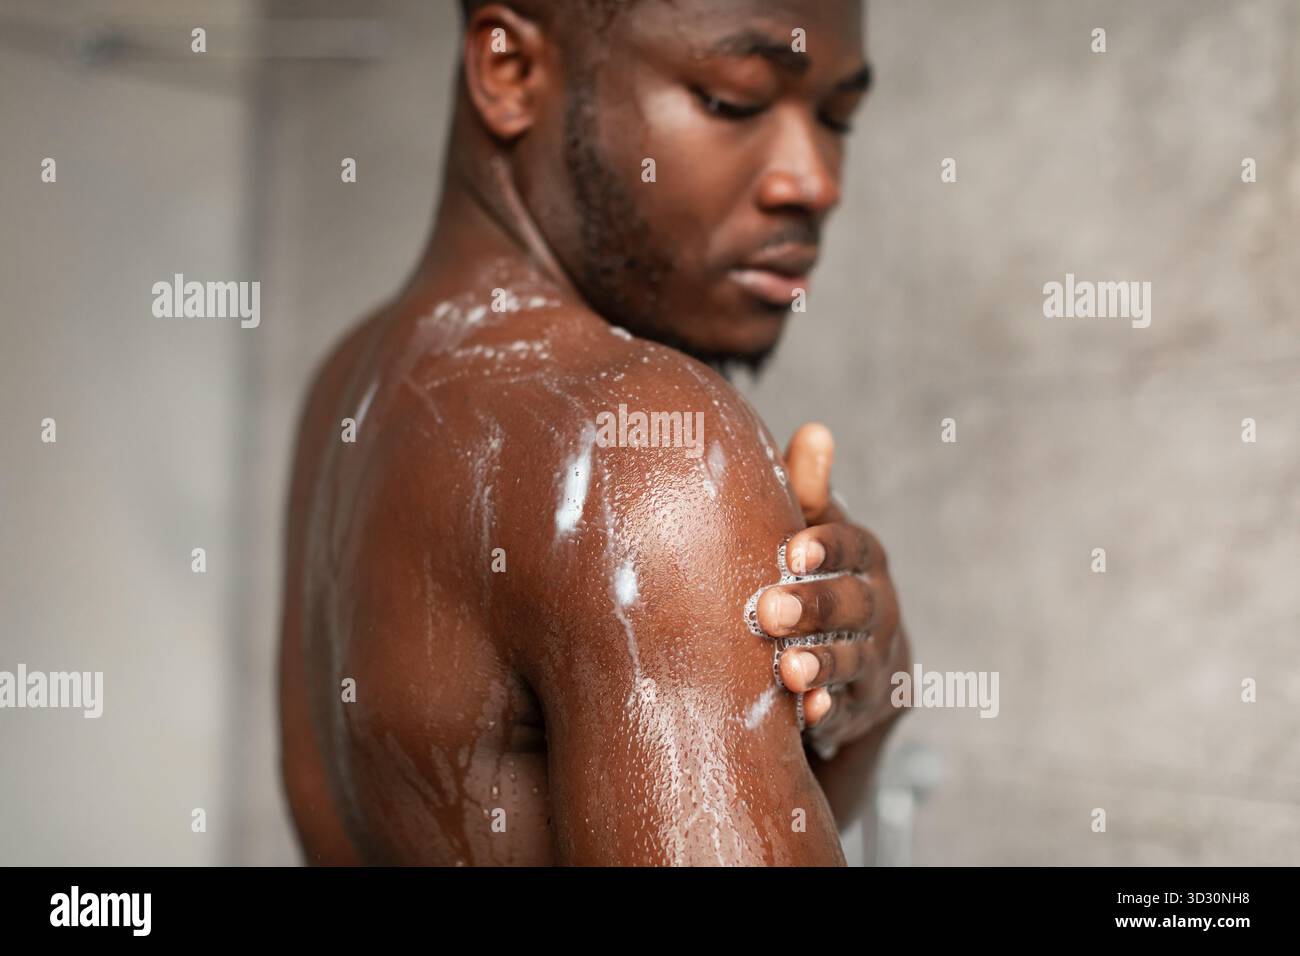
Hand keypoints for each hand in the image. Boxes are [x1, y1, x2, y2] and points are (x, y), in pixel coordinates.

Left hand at [753, 423, 909, 759]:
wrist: (859, 655)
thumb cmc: (818, 574)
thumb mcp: (814, 530)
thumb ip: (807, 489)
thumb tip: (813, 432)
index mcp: (866, 559)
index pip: (856, 547)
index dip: (829, 548)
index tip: (795, 550)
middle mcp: (877, 609)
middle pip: (854, 607)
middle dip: (815, 609)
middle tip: (771, 610)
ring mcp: (872, 660)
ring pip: (853, 662)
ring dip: (822, 665)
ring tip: (788, 668)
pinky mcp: (859, 707)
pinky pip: (846, 711)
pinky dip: (827, 713)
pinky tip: (806, 712)